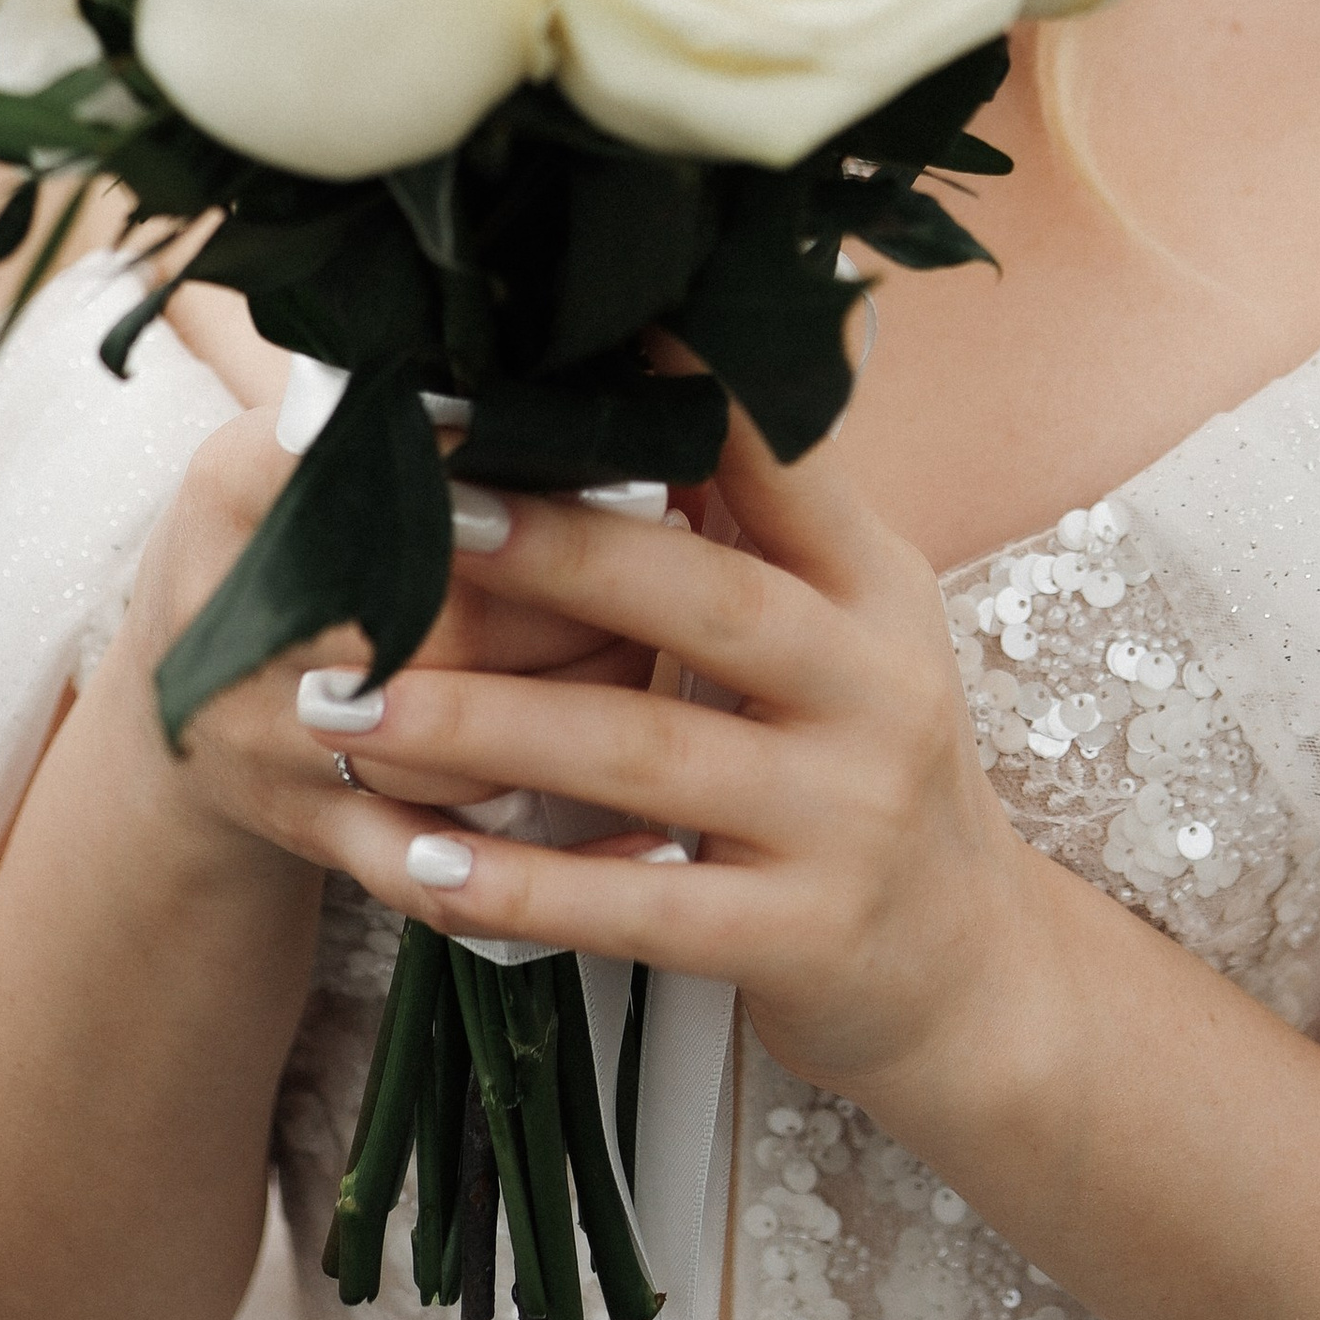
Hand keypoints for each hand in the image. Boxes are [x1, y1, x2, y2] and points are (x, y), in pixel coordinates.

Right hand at [100, 406, 655, 885]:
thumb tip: (558, 362)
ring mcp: (267, 743)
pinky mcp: (307, 831)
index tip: (559, 447)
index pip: (341, 462)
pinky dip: (541, 864)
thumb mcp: (290, 445)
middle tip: (669, 559)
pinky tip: (647, 850)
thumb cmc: (281, 537)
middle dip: (571, 597)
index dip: (454, 461)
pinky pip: (435, 861)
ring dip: (574, 708)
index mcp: (232, 492)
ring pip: (450, 745)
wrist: (173, 698)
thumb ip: (389, 406)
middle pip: (432, 617)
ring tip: (665, 654)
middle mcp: (234, 622)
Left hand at [298, 417, 1050, 1113]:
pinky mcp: (801, 937)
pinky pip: (642, 911)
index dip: (679, 400)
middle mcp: (874, 686)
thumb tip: (628, 367)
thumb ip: (750, 524)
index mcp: (873, 584)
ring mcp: (845, 817)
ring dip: (490, 728)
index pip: (783, 465)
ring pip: (649, 754)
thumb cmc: (859, 758)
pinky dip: (526, 890)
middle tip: (424, 520)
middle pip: (708, 600)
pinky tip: (423, 868)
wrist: (965, 963)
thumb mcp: (845, 624)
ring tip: (353, 708)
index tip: (549, 356)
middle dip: (557, 555)